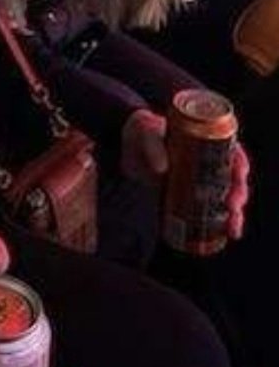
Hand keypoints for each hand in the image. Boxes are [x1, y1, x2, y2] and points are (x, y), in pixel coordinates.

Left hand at [122, 109, 249, 238]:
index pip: (231, 151)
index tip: (238, 174)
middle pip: (233, 178)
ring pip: (226, 198)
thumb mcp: (144, 131)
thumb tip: (162, 169)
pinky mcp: (190, 198)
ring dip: (235, 214)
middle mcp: (208, 162)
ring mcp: (200, 181)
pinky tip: (227, 235)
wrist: (126, 150)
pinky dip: (222, 224)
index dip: (240, 163)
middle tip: (232, 205)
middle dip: (238, 194)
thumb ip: (152, 146)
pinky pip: (211, 212)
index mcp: (204, 139)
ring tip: (232, 227)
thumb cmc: (140, 132)